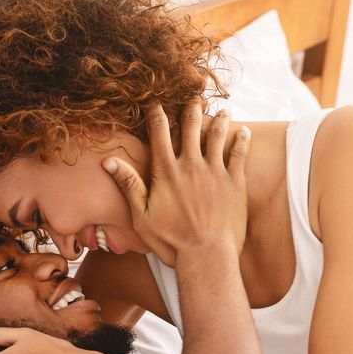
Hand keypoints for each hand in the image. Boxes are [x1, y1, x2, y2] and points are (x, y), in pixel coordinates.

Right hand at [102, 104, 249, 267]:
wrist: (207, 257)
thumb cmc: (171, 242)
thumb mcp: (141, 216)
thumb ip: (128, 185)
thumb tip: (108, 161)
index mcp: (167, 171)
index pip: (159, 133)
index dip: (157, 114)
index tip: (156, 102)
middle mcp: (191, 165)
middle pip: (191, 127)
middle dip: (191, 109)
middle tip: (194, 97)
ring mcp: (215, 172)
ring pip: (217, 135)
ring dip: (219, 120)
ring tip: (223, 111)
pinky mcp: (235, 183)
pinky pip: (239, 154)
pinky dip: (242, 140)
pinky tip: (244, 131)